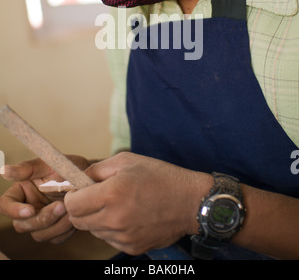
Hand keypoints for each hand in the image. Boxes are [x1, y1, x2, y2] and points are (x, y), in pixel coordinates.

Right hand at [0, 155, 90, 243]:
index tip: (31, 210)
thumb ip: (27, 168)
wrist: (89, 179)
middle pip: (21, 225)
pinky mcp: (54, 230)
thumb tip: (4, 170)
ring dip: (56, 225)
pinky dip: (65, 230)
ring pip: (38, 234)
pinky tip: (74, 216)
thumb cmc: (68, 167)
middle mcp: (28, 207)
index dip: (14, 210)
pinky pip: (55, 238)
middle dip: (42, 218)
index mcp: (22, 191)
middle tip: (61, 206)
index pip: (5, 204)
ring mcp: (41, 221)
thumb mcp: (50, 164)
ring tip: (71, 209)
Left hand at [64, 152, 211, 254]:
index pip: (71, 205)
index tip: (79, 190)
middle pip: (78, 221)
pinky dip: (112, 229)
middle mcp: (115, 219)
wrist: (191, 201)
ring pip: (94, 231)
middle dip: (81, 208)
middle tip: (96, 196)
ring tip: (117, 204)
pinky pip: (110, 240)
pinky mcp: (133, 247)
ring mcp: (124, 236)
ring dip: (97, 218)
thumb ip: (97, 169)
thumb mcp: (127, 161)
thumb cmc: (161, 176)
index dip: (72, 196)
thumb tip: (76, 179)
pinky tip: (128, 215)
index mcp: (111, 194)